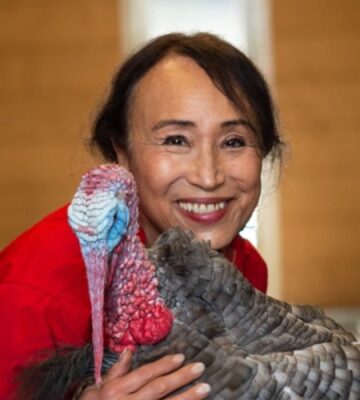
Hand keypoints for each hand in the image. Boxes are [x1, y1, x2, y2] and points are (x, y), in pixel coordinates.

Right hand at [79, 349, 210, 398]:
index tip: (181, 357)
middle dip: (181, 378)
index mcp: (116, 390)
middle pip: (158, 389)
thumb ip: (117, 371)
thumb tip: (130, 350)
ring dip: (187, 398)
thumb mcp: (99, 388)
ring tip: (205, 388)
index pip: (145, 374)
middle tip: (200, 368)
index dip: (164, 365)